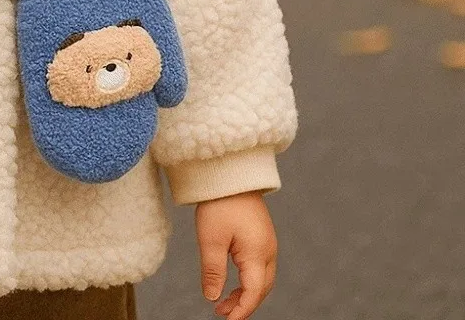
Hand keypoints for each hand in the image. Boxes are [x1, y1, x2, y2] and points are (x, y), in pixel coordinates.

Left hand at [195, 190, 276, 319]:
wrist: (230, 173)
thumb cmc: (220, 203)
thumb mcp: (211, 239)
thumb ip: (213, 271)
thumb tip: (212, 298)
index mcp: (258, 253)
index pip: (253, 292)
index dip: (241, 310)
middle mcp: (268, 250)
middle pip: (261, 289)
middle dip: (243, 304)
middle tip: (221, 313)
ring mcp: (267, 243)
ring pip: (262, 279)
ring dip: (245, 293)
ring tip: (223, 302)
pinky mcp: (262, 236)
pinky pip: (260, 266)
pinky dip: (248, 279)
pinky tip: (232, 281)